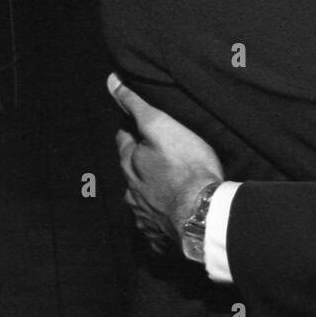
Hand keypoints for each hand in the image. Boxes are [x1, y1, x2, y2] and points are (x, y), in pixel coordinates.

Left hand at [108, 73, 222, 251]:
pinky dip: (159, 220)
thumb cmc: (186, 166)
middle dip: (138, 163)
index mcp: (130, 164)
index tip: (137, 123)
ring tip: (164, 188)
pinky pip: (155, 227)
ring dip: (148, 193)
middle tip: (155, 155)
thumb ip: (137, 105)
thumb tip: (112, 81)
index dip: (130, 129)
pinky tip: (168, 220)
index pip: (123, 139)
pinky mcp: (159, 234)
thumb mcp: (161, 126)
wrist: (203, 213)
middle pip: (130, 172)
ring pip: (141, 200)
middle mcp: (131, 191)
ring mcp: (144, 215)